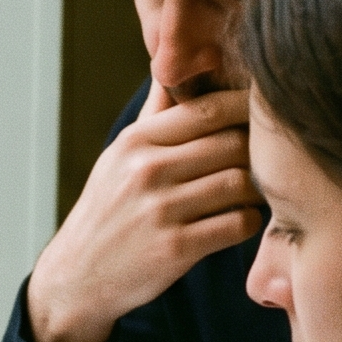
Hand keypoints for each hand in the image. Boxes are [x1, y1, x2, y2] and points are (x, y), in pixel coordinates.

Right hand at [26, 82, 261, 341]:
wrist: (77, 276)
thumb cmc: (109, 212)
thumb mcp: (119, 158)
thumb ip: (155, 115)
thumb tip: (174, 64)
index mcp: (136, 142)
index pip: (208, 109)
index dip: (246, 107)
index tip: (264, 114)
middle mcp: (146, 171)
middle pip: (232, 144)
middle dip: (255, 153)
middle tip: (264, 162)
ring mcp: (160, 211)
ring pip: (240, 183)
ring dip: (255, 190)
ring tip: (250, 193)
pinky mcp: (176, 249)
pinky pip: (237, 224)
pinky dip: (247, 222)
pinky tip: (237, 221)